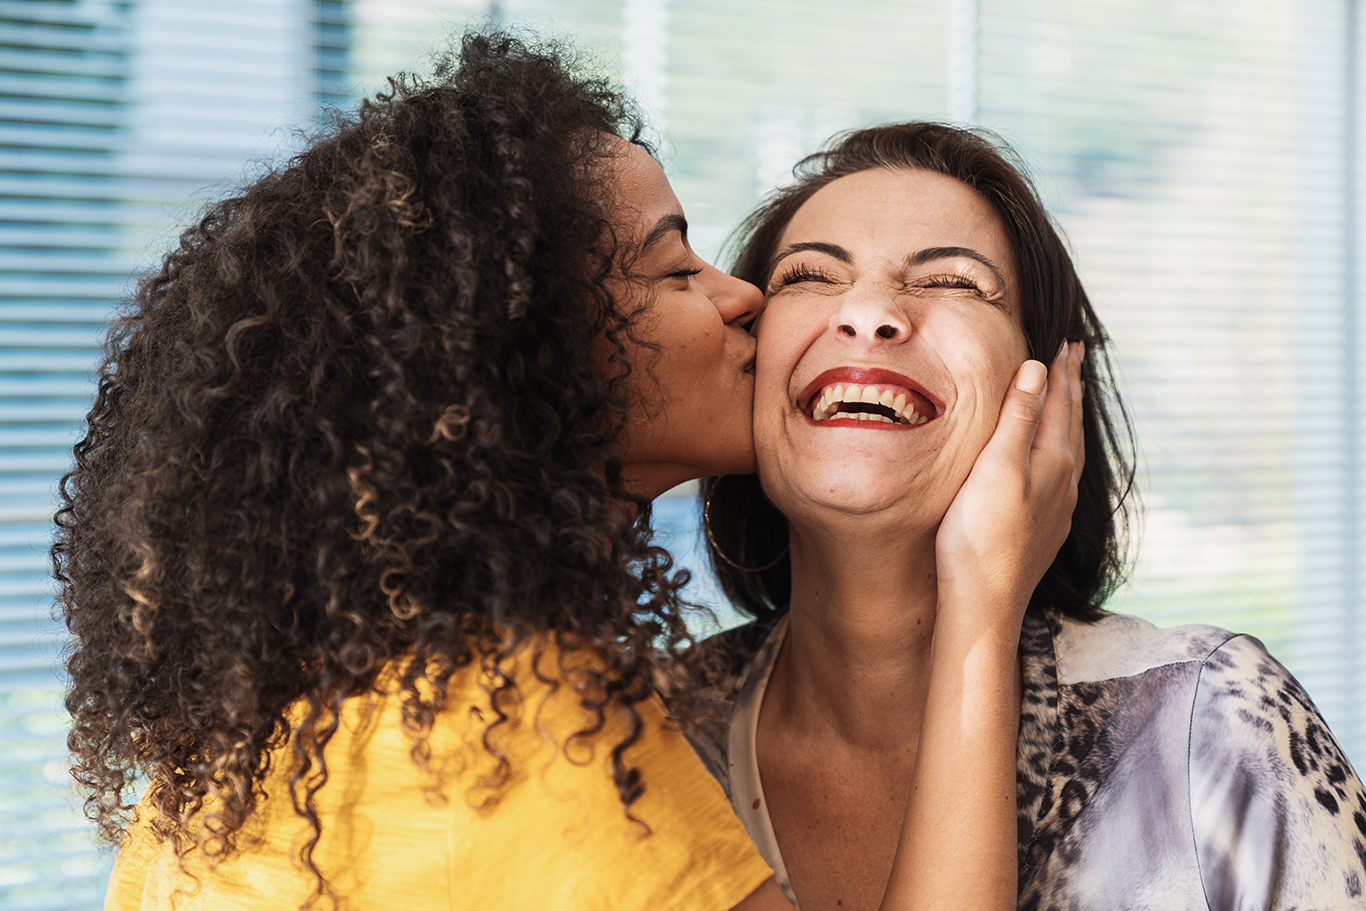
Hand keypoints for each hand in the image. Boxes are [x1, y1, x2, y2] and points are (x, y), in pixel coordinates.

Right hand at [934, 341, 1084, 628]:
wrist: (983, 604)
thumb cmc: (980, 536)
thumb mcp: (996, 467)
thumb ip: (1018, 418)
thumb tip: (1037, 370)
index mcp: (1052, 460)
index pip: (1059, 402)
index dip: (1061, 371)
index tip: (1067, 342)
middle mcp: (1062, 482)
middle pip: (1069, 423)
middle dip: (1070, 388)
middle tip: (1075, 358)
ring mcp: (1054, 508)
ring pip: (1068, 450)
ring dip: (1067, 419)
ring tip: (1067, 400)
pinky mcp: (1042, 529)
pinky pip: (1059, 474)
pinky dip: (1058, 450)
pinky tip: (1051, 461)